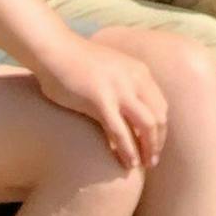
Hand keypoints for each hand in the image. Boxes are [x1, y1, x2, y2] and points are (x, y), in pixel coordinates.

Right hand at [33, 36, 166, 169]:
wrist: (54, 50)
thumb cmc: (76, 62)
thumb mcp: (111, 70)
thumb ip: (123, 86)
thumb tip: (127, 111)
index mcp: (139, 72)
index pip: (161, 106)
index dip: (161, 130)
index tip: (154, 145)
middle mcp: (134, 79)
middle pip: (158, 117)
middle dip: (157, 142)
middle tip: (152, 161)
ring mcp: (119, 89)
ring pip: (146, 126)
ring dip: (148, 149)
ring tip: (143, 165)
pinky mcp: (100, 100)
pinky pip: (120, 132)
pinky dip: (128, 150)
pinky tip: (127, 163)